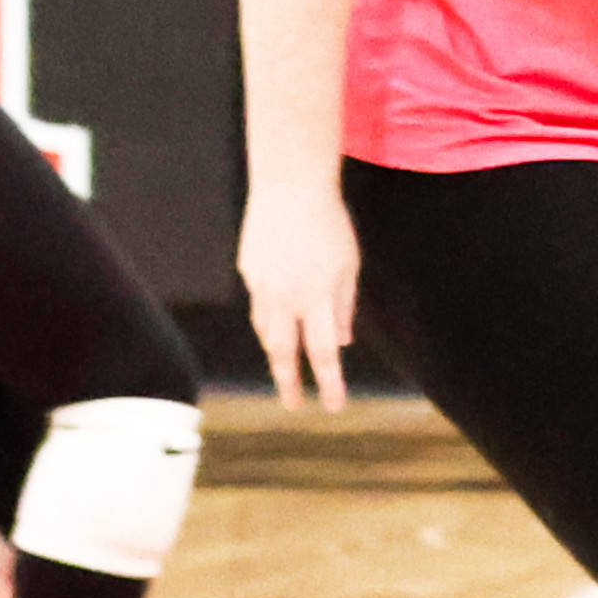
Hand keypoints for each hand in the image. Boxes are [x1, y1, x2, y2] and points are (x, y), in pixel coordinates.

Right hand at [240, 177, 358, 405]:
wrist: (289, 190)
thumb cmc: (328, 225)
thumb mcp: (349, 264)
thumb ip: (345, 305)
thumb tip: (343, 342)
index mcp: (317, 297)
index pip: (324, 352)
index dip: (329, 382)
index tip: (333, 406)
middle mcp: (286, 299)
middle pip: (285, 352)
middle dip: (289, 383)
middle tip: (294, 406)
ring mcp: (261, 288)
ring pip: (267, 332)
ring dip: (277, 354)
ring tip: (286, 371)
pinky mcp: (247, 275)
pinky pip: (259, 305)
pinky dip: (269, 319)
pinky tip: (276, 324)